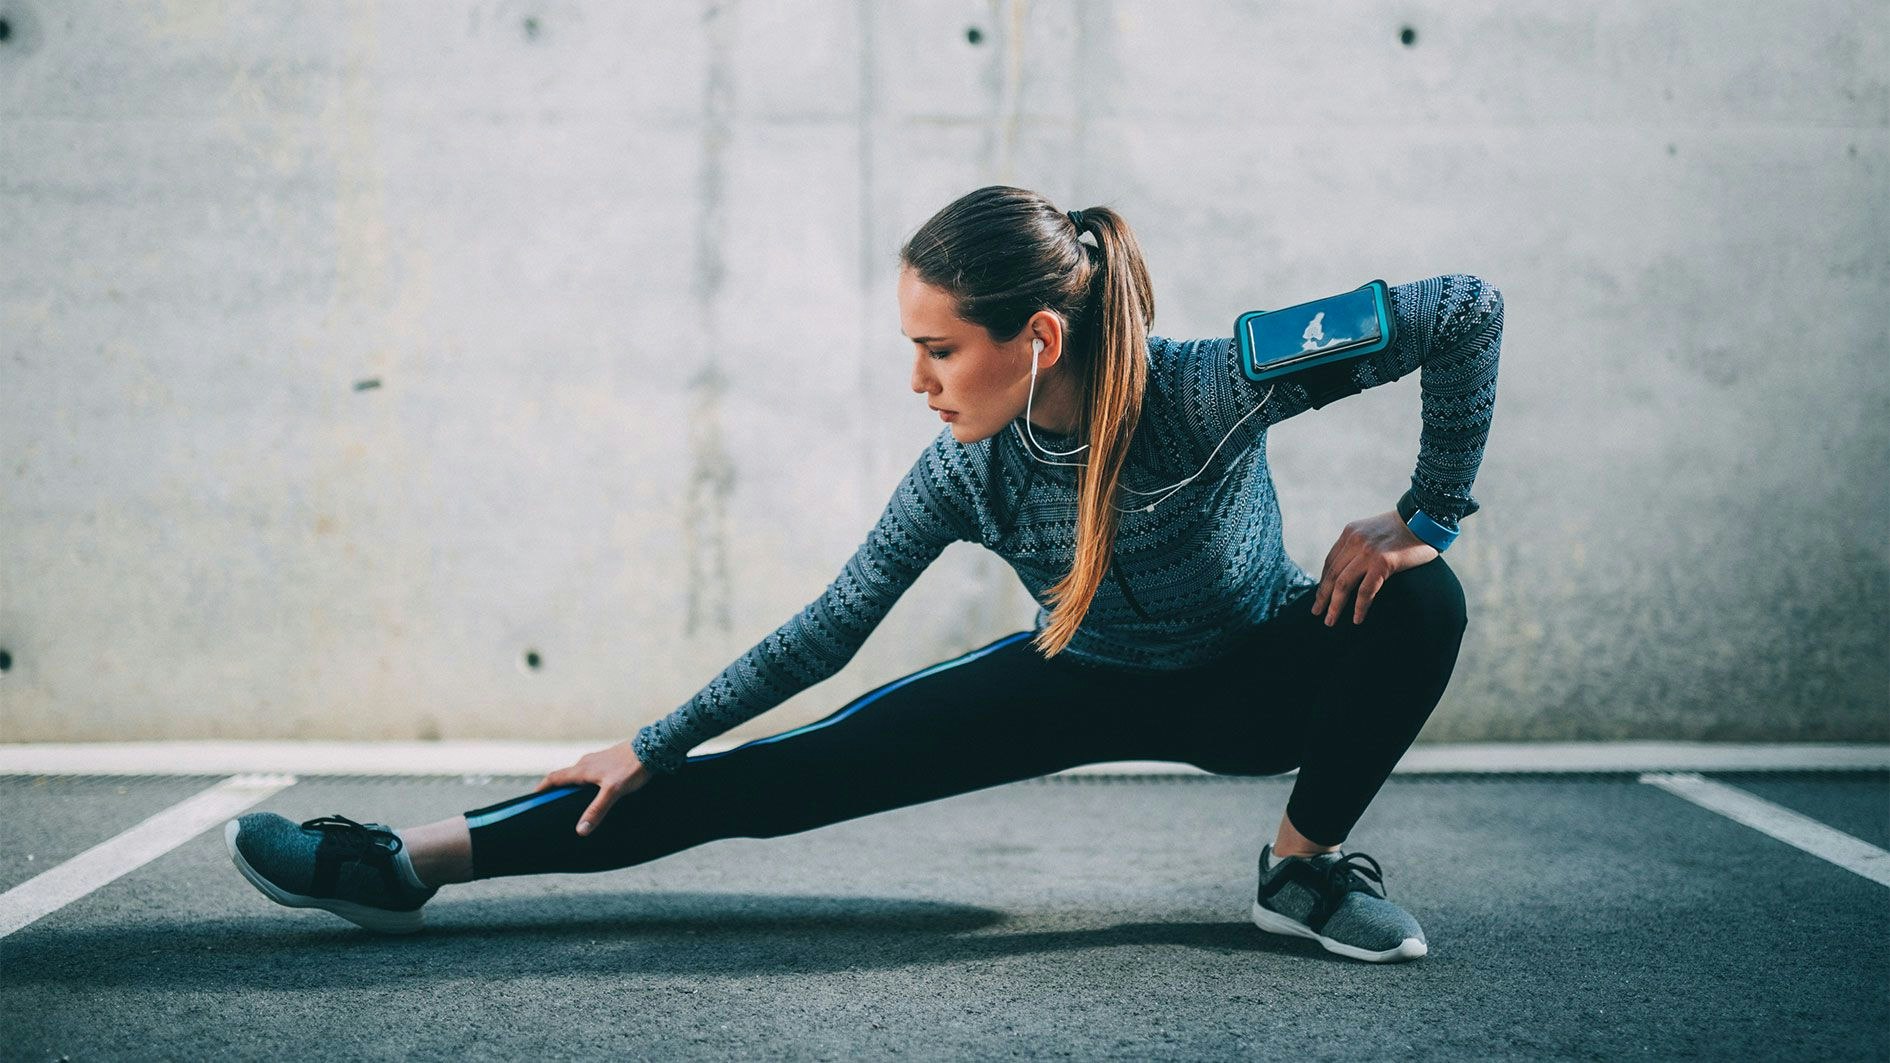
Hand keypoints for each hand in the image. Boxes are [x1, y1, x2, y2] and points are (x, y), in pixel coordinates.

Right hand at [532, 739, 650, 835]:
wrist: (652, 748)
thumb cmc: (631, 768)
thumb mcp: (613, 792)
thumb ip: (596, 810)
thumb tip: (580, 830)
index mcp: (582, 769)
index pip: (554, 778)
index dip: (542, 787)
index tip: (534, 797)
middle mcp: (587, 762)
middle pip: (566, 777)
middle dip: (557, 789)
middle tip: (552, 804)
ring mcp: (598, 760)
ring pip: (580, 774)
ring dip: (573, 786)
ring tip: (573, 801)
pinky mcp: (609, 761)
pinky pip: (591, 772)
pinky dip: (587, 782)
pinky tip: (596, 791)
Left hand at [1310, 510, 1439, 626]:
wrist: (1427, 519)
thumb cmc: (1405, 529)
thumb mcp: (1374, 532)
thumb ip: (1361, 546)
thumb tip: (1353, 569)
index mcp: (1350, 533)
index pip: (1330, 562)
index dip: (1323, 582)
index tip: (1320, 597)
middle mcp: (1355, 541)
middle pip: (1332, 574)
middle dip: (1323, 596)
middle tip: (1316, 613)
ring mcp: (1368, 551)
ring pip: (1343, 584)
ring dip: (1335, 605)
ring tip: (1330, 621)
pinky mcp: (1383, 562)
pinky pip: (1366, 590)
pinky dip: (1360, 607)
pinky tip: (1357, 619)